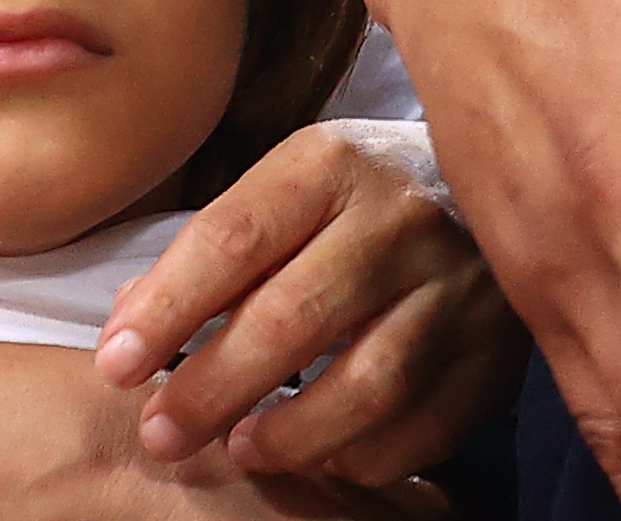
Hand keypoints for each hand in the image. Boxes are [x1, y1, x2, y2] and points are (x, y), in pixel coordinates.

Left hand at [100, 123, 514, 486]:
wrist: (504, 176)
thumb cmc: (365, 195)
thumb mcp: (290, 187)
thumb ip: (213, 250)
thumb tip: (128, 329)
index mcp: (336, 164)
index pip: (233, 239)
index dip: (165, 309)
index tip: (117, 365)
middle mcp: (405, 216)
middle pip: (294, 317)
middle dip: (212, 388)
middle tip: (162, 433)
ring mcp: (461, 285)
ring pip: (367, 385)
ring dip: (289, 435)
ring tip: (243, 449)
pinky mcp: (498, 349)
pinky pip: (425, 428)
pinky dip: (364, 457)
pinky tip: (325, 454)